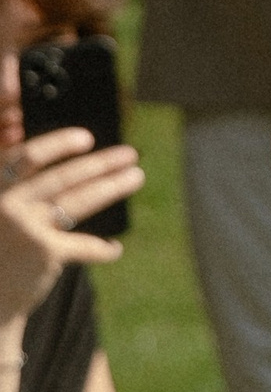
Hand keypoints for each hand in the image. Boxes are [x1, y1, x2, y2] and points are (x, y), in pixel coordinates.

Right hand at [0, 125, 143, 328]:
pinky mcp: (45, 253)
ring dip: (112, 187)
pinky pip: (84, 245)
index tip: (88, 138)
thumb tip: (73, 166)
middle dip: (101, 163)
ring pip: (79, 201)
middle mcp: (6, 205)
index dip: (58, 144)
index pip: (26, 157)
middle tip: (130, 154)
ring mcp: (26, 228)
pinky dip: (101, 249)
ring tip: (135, 176)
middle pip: (63, 177)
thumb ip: (20, 192)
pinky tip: (114, 249)